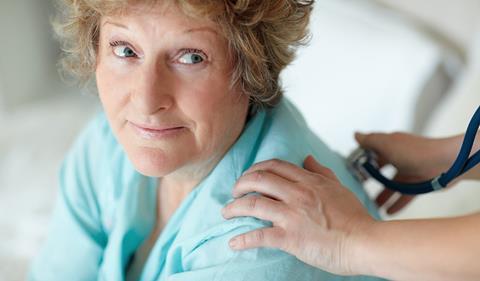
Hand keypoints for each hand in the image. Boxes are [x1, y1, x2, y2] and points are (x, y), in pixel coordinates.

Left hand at [222, 156, 374, 274]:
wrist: (366, 242)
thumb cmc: (355, 218)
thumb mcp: (338, 187)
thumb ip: (321, 171)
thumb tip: (307, 158)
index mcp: (308, 181)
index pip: (274, 166)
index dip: (255, 168)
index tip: (248, 176)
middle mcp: (297, 194)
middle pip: (258, 179)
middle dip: (240, 184)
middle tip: (234, 192)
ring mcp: (292, 215)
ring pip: (252, 204)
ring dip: (234, 208)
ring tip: (226, 213)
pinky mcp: (290, 237)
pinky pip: (259, 235)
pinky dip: (242, 239)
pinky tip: (234, 243)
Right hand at [355, 132, 455, 213]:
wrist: (445, 163)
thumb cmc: (415, 151)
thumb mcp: (386, 143)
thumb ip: (369, 141)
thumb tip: (355, 134)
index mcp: (390, 146)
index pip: (372, 152)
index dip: (362, 161)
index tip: (351, 171)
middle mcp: (398, 158)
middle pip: (380, 170)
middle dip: (370, 180)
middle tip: (359, 190)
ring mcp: (408, 172)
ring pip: (391, 186)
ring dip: (382, 195)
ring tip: (372, 205)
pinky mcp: (417, 184)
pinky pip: (403, 196)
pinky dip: (396, 204)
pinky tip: (388, 212)